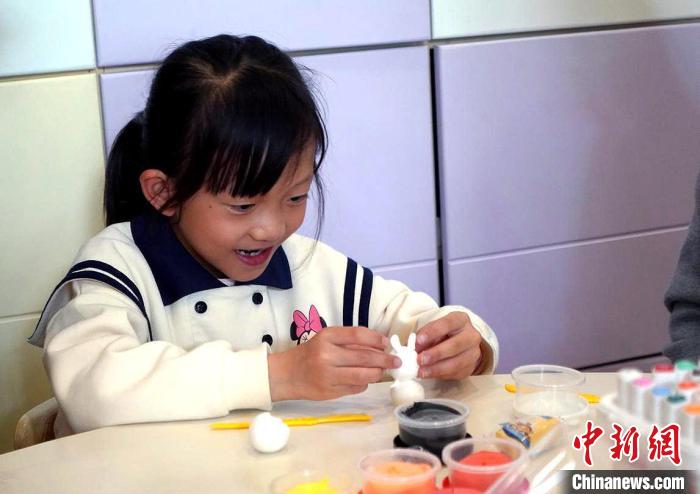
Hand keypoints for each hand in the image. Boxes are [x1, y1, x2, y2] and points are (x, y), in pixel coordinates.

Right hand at [268, 327, 400, 400]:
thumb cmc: (310, 354)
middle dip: (385, 359)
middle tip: (396, 361)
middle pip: (365, 356)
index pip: (358, 335)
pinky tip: (364, 380)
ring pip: (363, 375)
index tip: (386, 342)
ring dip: (377, 373)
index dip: (376, 338)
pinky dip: (364, 384)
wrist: (287, 374)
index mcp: (327, 337)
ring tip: (382, 371)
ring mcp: (328, 375)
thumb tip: (379, 346)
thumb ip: (349, 341)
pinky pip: (356, 388)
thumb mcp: (326, 340)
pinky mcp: (330, 392)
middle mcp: (327, 355)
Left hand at [415, 312, 481, 379]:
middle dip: (435, 354)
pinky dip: (439, 375)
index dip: (432, 332)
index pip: (447, 324)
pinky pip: (455, 373)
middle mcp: (471, 335)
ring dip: (436, 369)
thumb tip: (414, 347)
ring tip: (421, 371)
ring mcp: (473, 353)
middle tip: (419, 359)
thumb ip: (425, 335)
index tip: (418, 340)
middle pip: (455, 345)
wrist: (462, 345)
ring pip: (456, 363)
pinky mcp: (470, 367)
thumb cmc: (444, 334)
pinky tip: (428, 374)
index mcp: (461, 320)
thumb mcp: (434, 328)